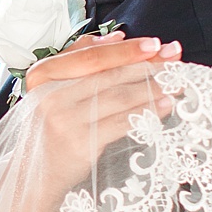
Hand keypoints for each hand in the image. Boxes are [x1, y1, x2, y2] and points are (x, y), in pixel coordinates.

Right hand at [22, 34, 183, 181]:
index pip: (92, 56)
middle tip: (174, 58)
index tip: (155, 44)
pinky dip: (147, 112)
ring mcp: (65, 121)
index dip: (126, 50)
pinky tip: (166, 105)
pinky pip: (122, 123)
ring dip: (152, 87)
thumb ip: (82, 60)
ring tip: (176, 81)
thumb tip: (119, 37)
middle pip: (109, 75)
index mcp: (43, 75)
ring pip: (119, 97)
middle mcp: (50, 96)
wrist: (35, 173)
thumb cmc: (51, 126)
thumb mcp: (55, 89)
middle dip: (146, 65)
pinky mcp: (81, 144)